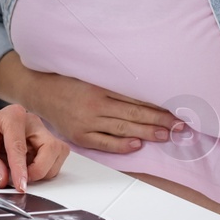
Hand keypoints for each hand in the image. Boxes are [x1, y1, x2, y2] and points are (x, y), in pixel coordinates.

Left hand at [0, 103, 69, 190]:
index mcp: (12, 116)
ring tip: (21, 174)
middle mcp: (31, 122)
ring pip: (57, 154)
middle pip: (51, 147)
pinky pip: (53, 159)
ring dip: (43, 170)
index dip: (21, 169)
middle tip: (22, 181)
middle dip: (40, 169)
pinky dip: (43, 170)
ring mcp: (39, 132)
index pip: (21, 147)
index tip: (20, 186)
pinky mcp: (42, 142)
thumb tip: (3, 181)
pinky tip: (26, 170)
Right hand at [28, 73, 184, 153]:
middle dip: (159, 120)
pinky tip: (137, 145)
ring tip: (166, 135)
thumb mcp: (91, 75)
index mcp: (100, 87)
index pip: (135, 97)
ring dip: (147, 132)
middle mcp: (95, 104)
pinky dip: (121, 145)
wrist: (40, 91)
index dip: (157, 104)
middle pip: (133, 113)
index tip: (176, 108)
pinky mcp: (80, 136)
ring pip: (122, 128)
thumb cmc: (68, 81)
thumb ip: (114, 82)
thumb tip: (144, 90)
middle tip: (180, 125)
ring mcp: (87, 122)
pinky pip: (104, 143)